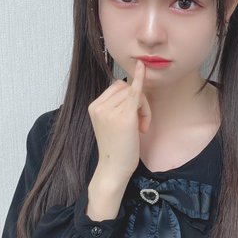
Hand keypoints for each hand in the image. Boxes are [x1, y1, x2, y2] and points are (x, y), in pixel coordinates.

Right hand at [88, 60, 151, 178]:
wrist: (114, 169)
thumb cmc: (117, 149)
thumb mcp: (111, 124)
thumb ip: (117, 106)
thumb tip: (133, 85)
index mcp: (94, 106)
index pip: (117, 87)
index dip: (130, 98)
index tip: (136, 116)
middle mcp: (99, 106)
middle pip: (126, 87)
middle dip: (138, 102)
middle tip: (141, 125)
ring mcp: (110, 111)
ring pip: (134, 92)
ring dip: (144, 108)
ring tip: (140, 128)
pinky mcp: (124, 117)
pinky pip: (136, 93)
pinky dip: (140, 80)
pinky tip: (143, 68)